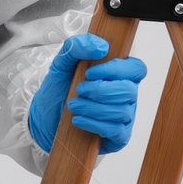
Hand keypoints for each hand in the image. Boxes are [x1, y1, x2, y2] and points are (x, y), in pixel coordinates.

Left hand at [28, 33, 146, 154]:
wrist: (46, 117)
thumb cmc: (61, 88)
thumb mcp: (62, 63)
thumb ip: (76, 46)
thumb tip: (101, 46)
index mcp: (118, 74)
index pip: (136, 68)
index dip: (117, 69)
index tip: (90, 72)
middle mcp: (126, 95)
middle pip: (130, 90)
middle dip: (101, 90)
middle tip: (79, 89)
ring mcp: (124, 116)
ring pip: (122, 111)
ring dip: (93, 107)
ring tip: (73, 105)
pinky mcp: (118, 136)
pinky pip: (116, 131)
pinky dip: (94, 123)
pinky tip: (77, 120)